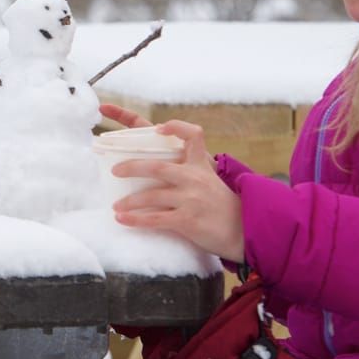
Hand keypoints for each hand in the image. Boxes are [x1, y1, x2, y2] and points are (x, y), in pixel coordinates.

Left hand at [100, 102, 245, 262]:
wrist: (243, 231)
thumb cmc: (220, 205)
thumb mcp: (209, 180)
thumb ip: (187, 171)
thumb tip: (154, 168)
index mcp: (200, 165)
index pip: (192, 134)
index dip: (175, 126)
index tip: (158, 128)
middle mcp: (194, 178)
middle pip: (157, 167)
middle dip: (131, 167)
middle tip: (114, 170)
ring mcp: (191, 199)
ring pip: (151, 196)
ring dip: (129, 201)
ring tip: (116, 206)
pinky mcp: (187, 220)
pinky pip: (154, 218)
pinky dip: (135, 219)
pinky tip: (122, 220)